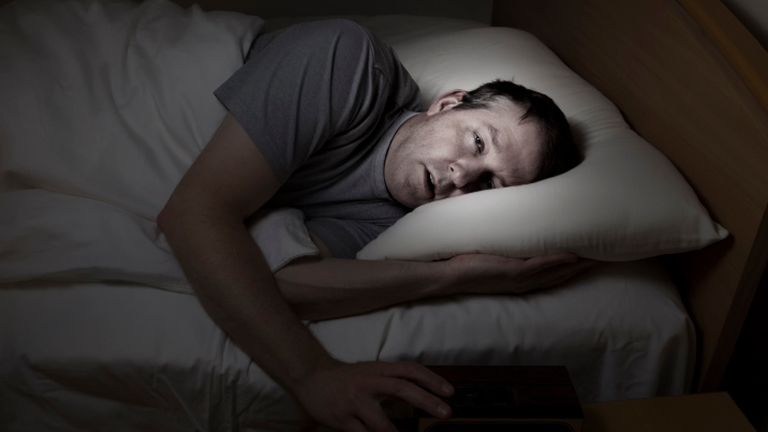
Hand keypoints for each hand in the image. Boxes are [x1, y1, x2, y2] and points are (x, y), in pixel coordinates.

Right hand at [292, 358, 453, 431]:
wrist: (311, 378)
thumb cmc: (345, 378)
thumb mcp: (370, 372)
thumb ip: (392, 381)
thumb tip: (422, 393)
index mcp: (377, 369)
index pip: (409, 370)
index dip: (431, 379)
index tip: (449, 391)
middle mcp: (368, 382)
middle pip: (403, 389)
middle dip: (427, 401)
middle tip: (446, 412)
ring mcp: (355, 402)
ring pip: (382, 423)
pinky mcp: (343, 420)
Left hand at [446, 252, 596, 294]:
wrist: (450, 275)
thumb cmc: (466, 266)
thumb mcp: (490, 258)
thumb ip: (503, 251)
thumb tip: (509, 233)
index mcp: (518, 281)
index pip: (548, 277)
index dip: (567, 270)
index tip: (584, 261)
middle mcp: (522, 283)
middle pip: (557, 277)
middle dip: (578, 269)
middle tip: (600, 258)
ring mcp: (519, 279)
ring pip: (554, 273)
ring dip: (575, 265)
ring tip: (594, 256)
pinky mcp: (513, 272)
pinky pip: (540, 266)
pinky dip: (557, 261)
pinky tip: (572, 256)